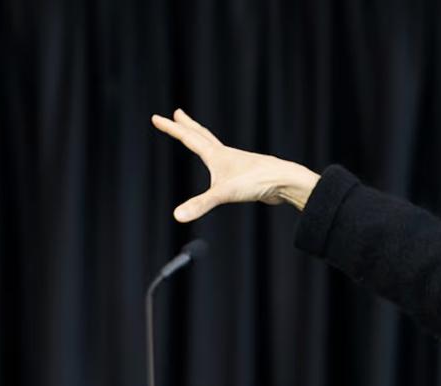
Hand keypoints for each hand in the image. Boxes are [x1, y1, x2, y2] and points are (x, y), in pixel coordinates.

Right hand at [151, 108, 319, 219]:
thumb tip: (178, 216)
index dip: (170, 128)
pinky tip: (223, 167)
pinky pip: (227, 164)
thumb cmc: (257, 181)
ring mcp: (237, 163)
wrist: (284, 181)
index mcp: (216, 154)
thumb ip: (200, 204)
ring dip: (204, 139)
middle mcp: (225, 154)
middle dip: (187, 125)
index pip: (188, 137)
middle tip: (178, 113)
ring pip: (215, 147)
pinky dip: (219, 159)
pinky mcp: (246, 174)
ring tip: (198, 138)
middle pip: (201, 135)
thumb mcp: (223, 193)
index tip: (156, 117)